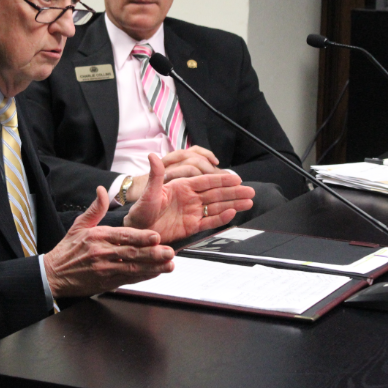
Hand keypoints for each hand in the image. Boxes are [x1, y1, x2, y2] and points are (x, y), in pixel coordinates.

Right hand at [43, 186, 174, 298]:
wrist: (53, 275)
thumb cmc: (67, 249)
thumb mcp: (79, 225)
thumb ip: (96, 209)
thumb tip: (101, 190)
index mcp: (97, 236)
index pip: (123, 236)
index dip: (141, 237)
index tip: (156, 236)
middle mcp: (102, 253)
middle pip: (131, 253)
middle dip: (153, 253)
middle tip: (169, 252)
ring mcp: (104, 269)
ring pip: (132, 268)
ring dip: (153, 267)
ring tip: (169, 265)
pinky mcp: (106, 283)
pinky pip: (128, 279)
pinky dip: (143, 277)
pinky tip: (155, 274)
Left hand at [124, 154, 254, 243]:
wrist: (137, 232)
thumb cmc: (140, 211)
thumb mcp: (148, 192)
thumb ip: (156, 175)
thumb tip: (152, 155)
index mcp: (182, 187)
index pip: (206, 182)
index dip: (221, 179)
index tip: (236, 178)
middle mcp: (190, 198)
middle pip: (216, 194)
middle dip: (234, 193)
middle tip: (250, 191)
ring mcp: (192, 212)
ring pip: (216, 207)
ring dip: (233, 204)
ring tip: (249, 202)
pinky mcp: (191, 226)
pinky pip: (209, 221)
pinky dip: (221, 218)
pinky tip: (232, 214)